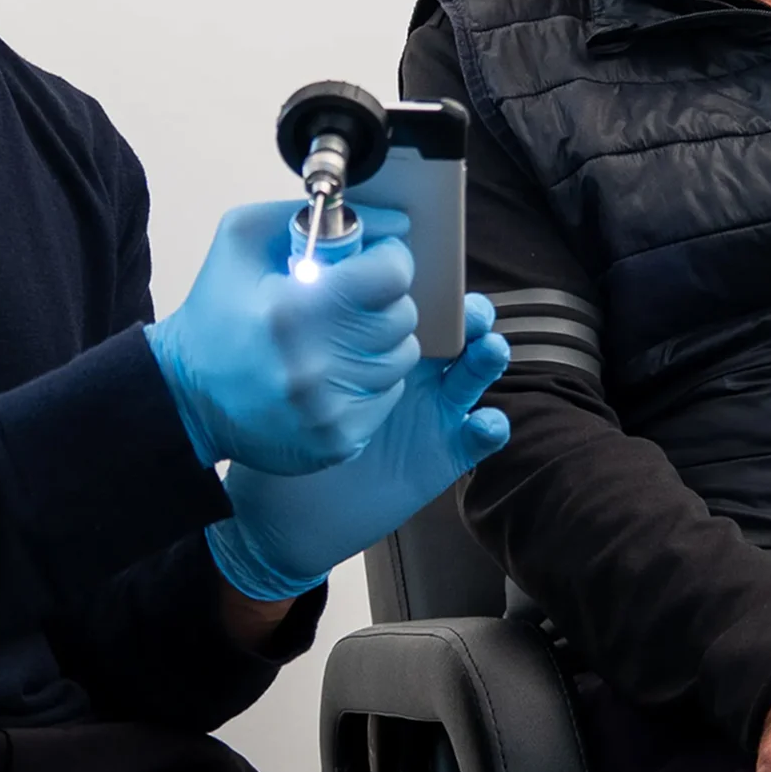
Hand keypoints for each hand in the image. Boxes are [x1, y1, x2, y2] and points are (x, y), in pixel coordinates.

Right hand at [145, 201, 418, 473]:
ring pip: (401, 357)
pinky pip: (389, 396)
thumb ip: (316, 216)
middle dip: (382, 301)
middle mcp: (313, 363)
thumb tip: (394, 223)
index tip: (373, 262)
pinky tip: (333, 372)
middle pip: (401, 317)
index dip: (389, 260)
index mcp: (291, 308)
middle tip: (350, 301)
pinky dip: (370, 381)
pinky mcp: (337, 441)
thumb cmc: (218, 310)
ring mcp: (327, 409)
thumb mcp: (243, 237)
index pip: (391, 275)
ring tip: (338, 337)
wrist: (185, 395)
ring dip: (378, 341)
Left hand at [208, 296, 510, 599]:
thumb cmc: (280, 429)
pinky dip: (490, 427)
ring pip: (475, 373)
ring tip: (488, 351)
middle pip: (459, 331)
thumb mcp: (287, 368)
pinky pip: (479, 436)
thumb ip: (304, 323)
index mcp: (379, 340)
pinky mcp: (445, 451)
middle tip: (470, 312)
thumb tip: (307, 264)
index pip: (417, 302)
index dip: (433, 285)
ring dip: (488, 359)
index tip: (433, 273)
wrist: (285, 506)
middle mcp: (415, 370)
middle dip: (473, 316)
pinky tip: (484, 423)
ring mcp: (434, 409)